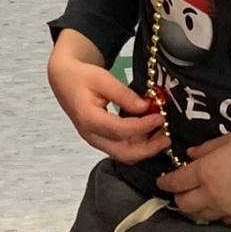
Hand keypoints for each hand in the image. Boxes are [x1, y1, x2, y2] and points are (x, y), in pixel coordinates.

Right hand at [48, 38, 169, 162]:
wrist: (64, 79)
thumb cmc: (81, 76)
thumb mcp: (102, 78)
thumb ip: (124, 94)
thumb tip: (146, 107)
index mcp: (89, 119)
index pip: (121, 130)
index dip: (144, 126)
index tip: (160, 117)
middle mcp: (91, 135)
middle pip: (123, 153)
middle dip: (148, 149)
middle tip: (167, 137)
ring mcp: (94, 139)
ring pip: (123, 154)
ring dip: (145, 149)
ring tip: (162, 135)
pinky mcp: (99, 139)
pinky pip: (120, 149)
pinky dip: (137, 145)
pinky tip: (150, 134)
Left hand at [156, 133, 230, 225]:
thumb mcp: (229, 139)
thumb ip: (206, 148)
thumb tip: (190, 155)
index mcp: (204, 173)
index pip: (175, 182)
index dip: (165, 182)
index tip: (161, 181)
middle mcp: (210, 195)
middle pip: (183, 204)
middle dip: (178, 197)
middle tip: (182, 188)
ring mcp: (225, 209)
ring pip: (199, 215)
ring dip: (195, 207)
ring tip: (198, 198)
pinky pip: (220, 219)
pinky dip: (215, 213)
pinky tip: (220, 204)